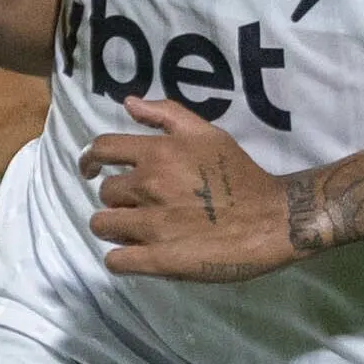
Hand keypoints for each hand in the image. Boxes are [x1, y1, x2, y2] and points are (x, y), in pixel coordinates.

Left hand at [81, 98, 293, 280]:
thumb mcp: (208, 133)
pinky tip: (137, 255)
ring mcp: (151, 225)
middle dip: (117, 199)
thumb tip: (128, 103)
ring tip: (136, 231)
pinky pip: (116, 261)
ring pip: (103, 226)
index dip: (90, 159)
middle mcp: (148, 186)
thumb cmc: (242, 174)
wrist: (272, 219)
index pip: (101, 149)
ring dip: (115, 228)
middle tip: (139, 205)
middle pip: (104, 192)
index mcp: (157, 153)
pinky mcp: (158, 260)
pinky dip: (121, 258)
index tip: (92, 169)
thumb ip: (166, 114)